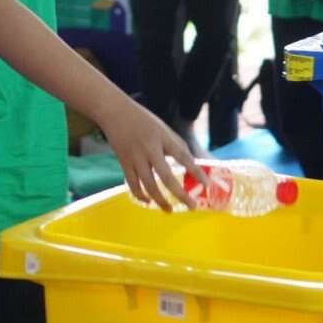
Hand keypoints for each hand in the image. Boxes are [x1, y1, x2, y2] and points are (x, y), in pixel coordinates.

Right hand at [94, 95, 206, 211]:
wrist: (115, 112)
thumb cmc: (143, 120)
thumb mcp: (163, 128)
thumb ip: (176, 145)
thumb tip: (191, 163)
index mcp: (163, 137)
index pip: (183, 156)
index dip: (196, 171)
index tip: (207, 185)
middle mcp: (150, 148)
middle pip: (166, 176)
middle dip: (180, 194)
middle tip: (192, 206)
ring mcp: (135, 157)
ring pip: (148, 185)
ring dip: (160, 200)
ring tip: (169, 210)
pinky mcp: (124, 162)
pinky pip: (133, 184)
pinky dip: (141, 195)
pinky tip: (149, 201)